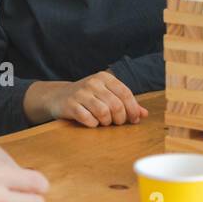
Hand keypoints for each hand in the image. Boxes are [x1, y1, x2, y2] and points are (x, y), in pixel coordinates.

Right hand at [32, 72, 147, 126]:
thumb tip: (144, 114)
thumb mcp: (107, 95)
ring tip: (104, 122)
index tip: (135, 119)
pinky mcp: (70, 105)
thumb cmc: (88, 97)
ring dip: (106, 122)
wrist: (58, 97)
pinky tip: (92, 122)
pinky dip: (93, 124)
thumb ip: (126, 103)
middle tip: (117, 123)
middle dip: (120, 118)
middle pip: (116, 105)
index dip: (133, 109)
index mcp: (105, 77)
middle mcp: (93, 82)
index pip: (125, 93)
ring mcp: (81, 93)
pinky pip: (88, 119)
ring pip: (103, 112)